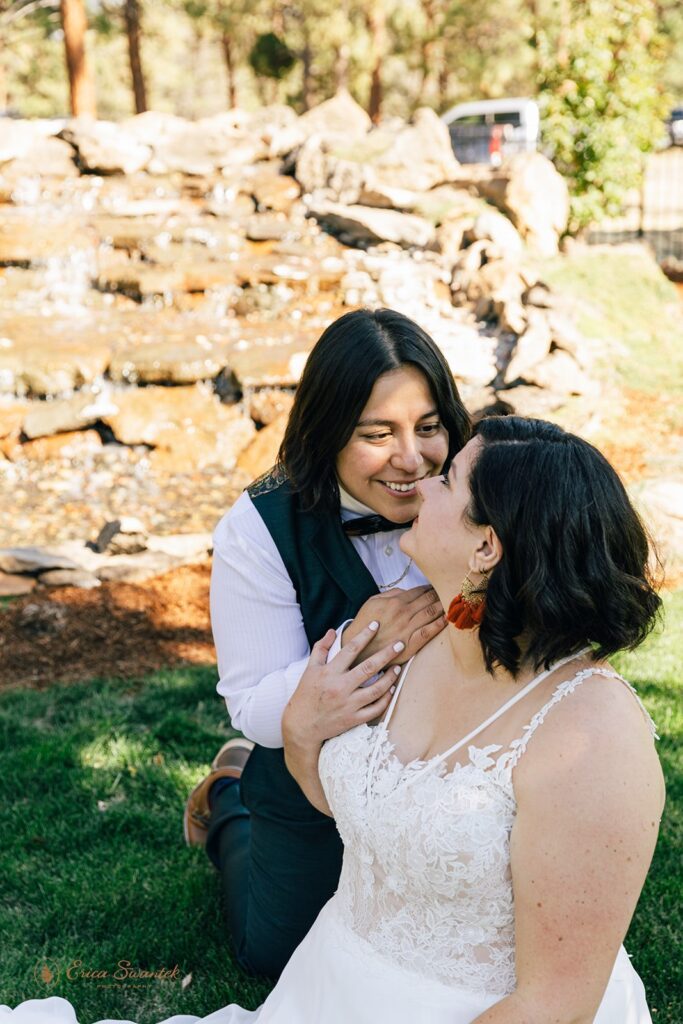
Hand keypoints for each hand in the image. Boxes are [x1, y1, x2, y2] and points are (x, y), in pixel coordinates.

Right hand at [282, 623, 404, 747]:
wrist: (302, 726)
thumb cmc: (305, 695)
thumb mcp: (310, 669)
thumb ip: (321, 648)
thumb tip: (332, 631)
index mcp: (329, 672)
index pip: (350, 649)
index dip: (364, 635)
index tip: (376, 624)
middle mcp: (340, 687)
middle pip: (369, 668)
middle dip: (387, 654)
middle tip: (400, 644)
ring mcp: (348, 705)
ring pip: (376, 689)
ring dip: (390, 678)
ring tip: (398, 668)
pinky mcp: (354, 719)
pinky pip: (375, 709)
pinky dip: (386, 699)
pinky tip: (391, 689)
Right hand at [341, 585, 445, 665]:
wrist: (358, 649)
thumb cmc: (365, 624)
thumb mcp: (372, 602)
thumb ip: (391, 594)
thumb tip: (407, 590)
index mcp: (394, 602)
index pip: (419, 591)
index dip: (430, 588)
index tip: (437, 586)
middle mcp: (403, 614)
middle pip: (428, 601)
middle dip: (440, 595)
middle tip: (449, 591)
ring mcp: (408, 629)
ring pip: (431, 614)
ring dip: (443, 607)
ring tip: (452, 603)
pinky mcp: (410, 645)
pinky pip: (428, 632)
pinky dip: (439, 625)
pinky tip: (448, 620)